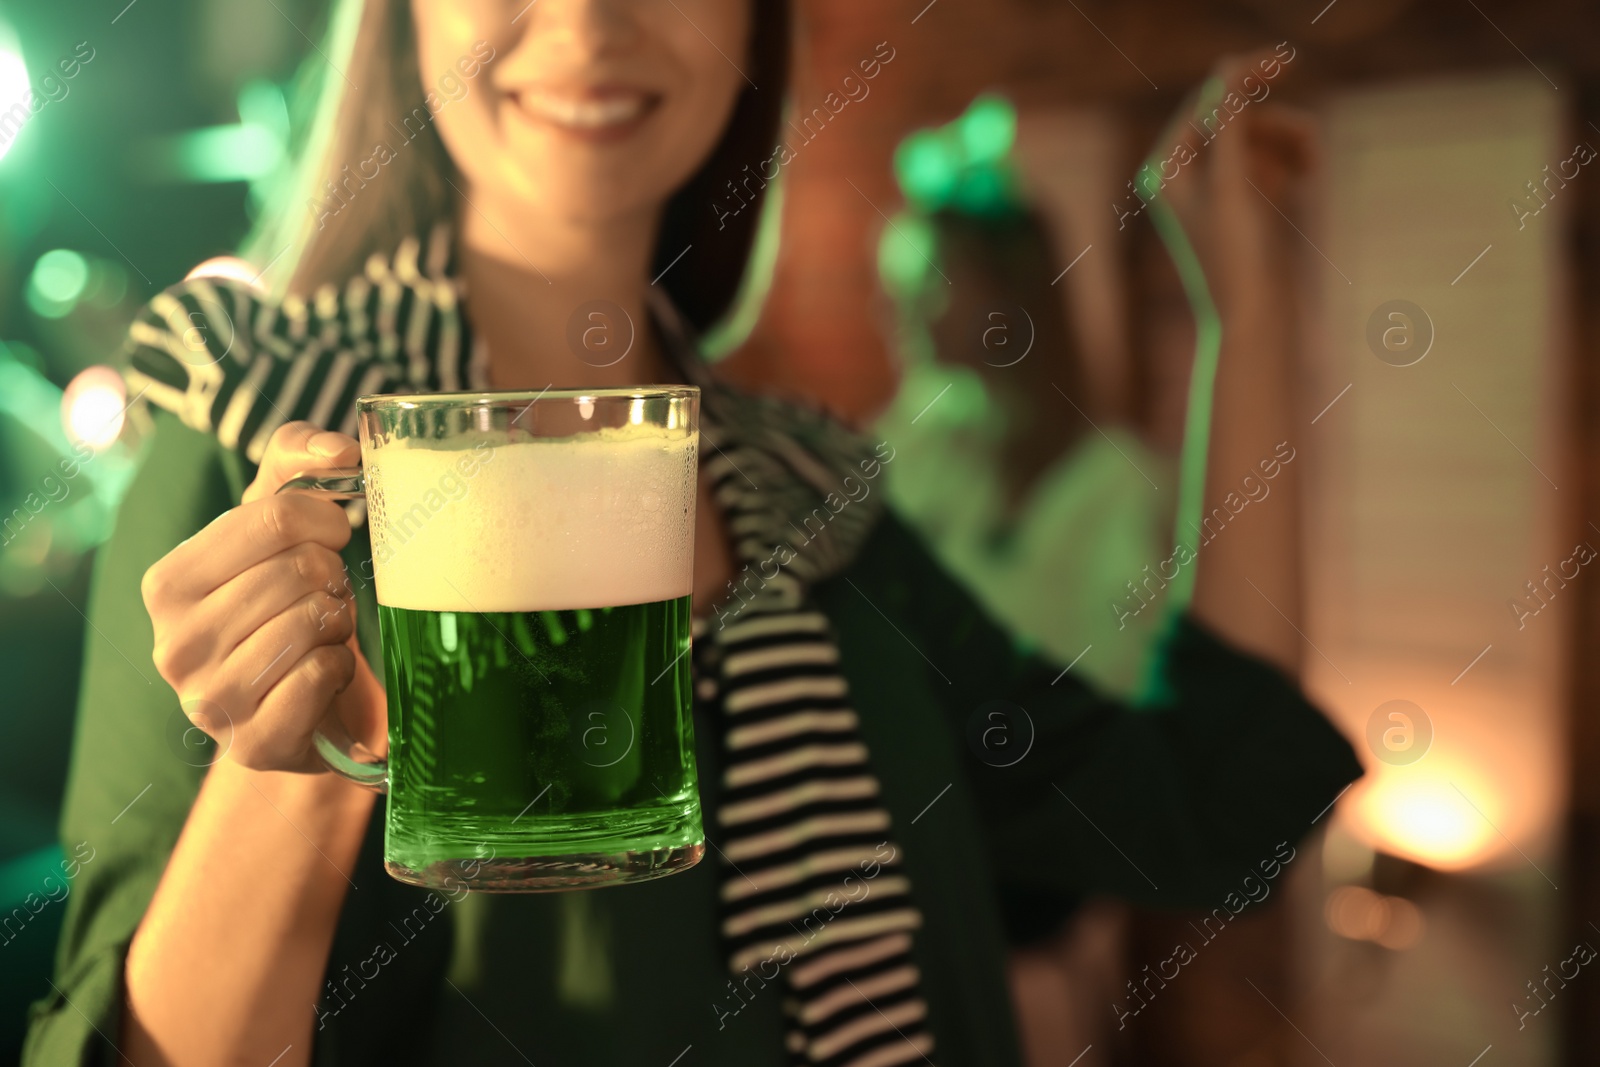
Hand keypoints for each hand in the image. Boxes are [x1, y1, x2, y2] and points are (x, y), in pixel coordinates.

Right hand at [142, 422, 385, 772]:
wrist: (303, 703)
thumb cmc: (286, 603)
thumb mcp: (280, 525)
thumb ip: (298, 462)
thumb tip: (342, 450)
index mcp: (168, 583)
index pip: (273, 519)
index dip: (325, 520)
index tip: (333, 535)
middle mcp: (174, 644)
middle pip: (297, 570)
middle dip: (331, 576)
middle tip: (327, 594)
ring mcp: (209, 701)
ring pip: (310, 622)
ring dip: (337, 622)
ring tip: (323, 630)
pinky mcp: (252, 744)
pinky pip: (319, 676)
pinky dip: (339, 666)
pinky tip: (325, 670)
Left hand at [1146, 48, 1317, 315]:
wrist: (1255, 320)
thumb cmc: (1235, 258)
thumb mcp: (1231, 185)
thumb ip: (1228, 125)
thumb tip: (1228, 72)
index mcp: (1167, 169)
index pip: (1206, 103)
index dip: (1244, 77)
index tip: (1286, 60)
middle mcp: (1187, 176)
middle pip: (1236, 116)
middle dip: (1272, 124)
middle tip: (1308, 138)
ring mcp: (1220, 188)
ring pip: (1260, 136)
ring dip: (1289, 140)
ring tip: (1311, 168)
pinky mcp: (1249, 202)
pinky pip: (1274, 158)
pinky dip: (1293, 160)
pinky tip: (1308, 178)